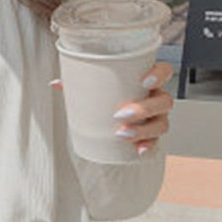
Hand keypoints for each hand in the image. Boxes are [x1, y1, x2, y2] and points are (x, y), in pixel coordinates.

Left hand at [50, 61, 174, 155]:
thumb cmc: (105, 97)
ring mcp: (156, 118)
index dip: (160, 74)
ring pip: (162, 123)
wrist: (106, 120)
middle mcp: (156, 99)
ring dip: (144, 130)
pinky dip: (148, 147)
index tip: (144, 82)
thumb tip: (56, 83)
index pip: (165, 71)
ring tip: (122, 134)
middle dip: (144, 109)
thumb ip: (77, 82)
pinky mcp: (151, 137)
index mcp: (146, 81)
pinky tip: (138, 150)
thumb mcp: (94, 87)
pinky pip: (156, 143)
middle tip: (120, 115)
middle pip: (163, 101)